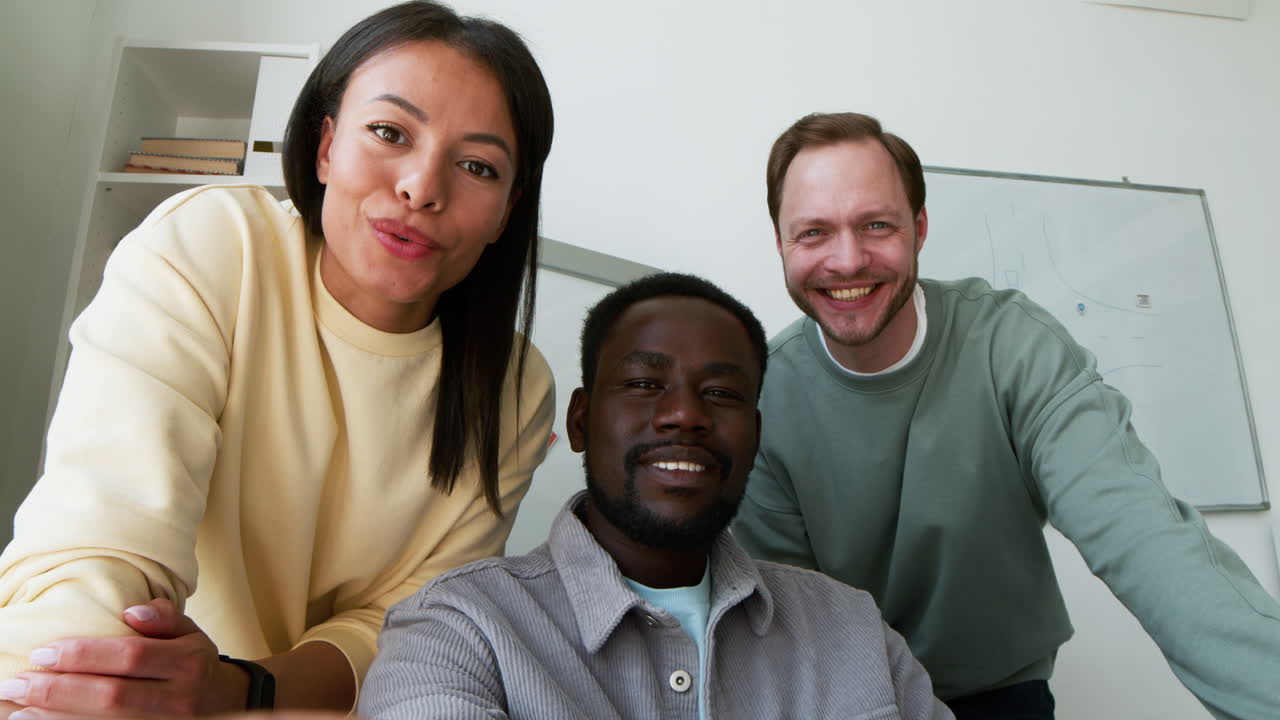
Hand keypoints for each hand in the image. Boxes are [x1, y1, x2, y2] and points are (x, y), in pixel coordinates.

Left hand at [0, 599, 248, 717]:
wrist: (224, 704)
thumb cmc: (194, 663)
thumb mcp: (191, 632)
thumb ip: (165, 618)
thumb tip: (132, 612)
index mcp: (189, 664)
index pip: (131, 657)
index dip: (86, 655)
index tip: (43, 651)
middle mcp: (180, 699)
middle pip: (113, 696)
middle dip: (60, 690)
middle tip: (18, 682)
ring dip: (57, 717)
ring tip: (19, 708)